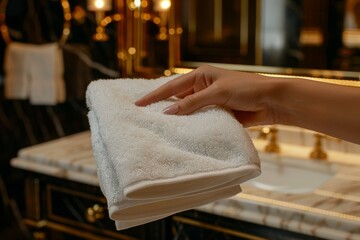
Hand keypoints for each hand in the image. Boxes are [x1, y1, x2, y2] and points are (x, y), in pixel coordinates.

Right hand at [135, 65, 277, 126]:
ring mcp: (210, 101)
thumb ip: (193, 103)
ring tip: (159, 127)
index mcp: (201, 76)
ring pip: (188, 111)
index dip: (155, 96)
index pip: (172, 86)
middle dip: (162, 107)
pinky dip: (191, 126)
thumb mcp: (217, 93)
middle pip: (177, 98)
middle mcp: (203, 87)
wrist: (272, 101)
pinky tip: (181, 133)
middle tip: (143, 116)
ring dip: (177, 118)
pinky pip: (200, 120)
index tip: (138, 103)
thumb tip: (168, 112)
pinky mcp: (218, 114)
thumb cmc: (246, 89)